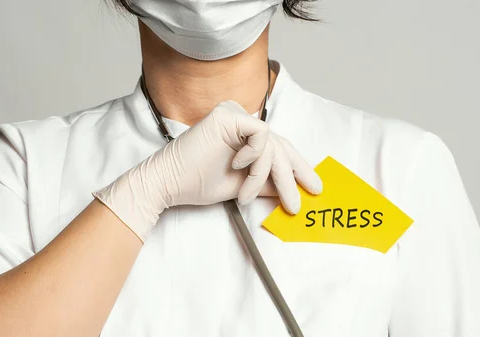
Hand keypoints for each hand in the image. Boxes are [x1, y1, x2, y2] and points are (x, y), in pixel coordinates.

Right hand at [94, 101, 321, 240]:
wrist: (168, 184)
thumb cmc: (196, 184)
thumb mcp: (242, 187)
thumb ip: (266, 183)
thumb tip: (293, 190)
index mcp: (242, 136)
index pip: (278, 148)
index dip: (297, 168)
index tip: (311, 188)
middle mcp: (239, 122)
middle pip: (279, 146)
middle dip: (291, 176)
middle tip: (298, 201)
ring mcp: (233, 115)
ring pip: (271, 144)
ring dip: (263, 175)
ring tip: (245, 194)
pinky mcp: (227, 115)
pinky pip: (261, 134)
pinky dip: (254, 156)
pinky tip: (236, 166)